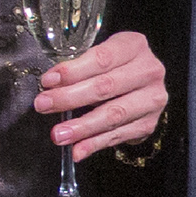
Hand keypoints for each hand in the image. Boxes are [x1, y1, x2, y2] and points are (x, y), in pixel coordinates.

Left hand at [35, 29, 164, 154]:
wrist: (143, 85)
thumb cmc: (115, 67)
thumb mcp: (102, 57)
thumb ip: (80, 69)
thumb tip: (50, 88)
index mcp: (134, 46)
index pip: (101, 59)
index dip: (72, 71)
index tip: (47, 81)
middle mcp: (149, 71)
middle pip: (105, 86)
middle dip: (70, 98)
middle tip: (43, 106)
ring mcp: (152, 99)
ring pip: (113, 114)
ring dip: (82, 127)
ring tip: (59, 134)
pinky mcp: (149, 123)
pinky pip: (118, 136)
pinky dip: (94, 144)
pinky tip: (77, 150)